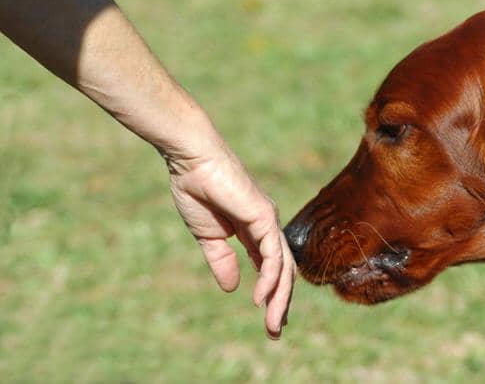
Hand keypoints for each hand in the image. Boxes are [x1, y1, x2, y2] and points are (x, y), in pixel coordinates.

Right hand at [165, 139, 294, 338]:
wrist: (192, 162)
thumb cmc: (197, 190)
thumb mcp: (208, 236)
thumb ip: (221, 260)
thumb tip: (233, 287)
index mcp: (254, 231)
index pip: (271, 267)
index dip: (272, 294)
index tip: (269, 320)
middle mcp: (267, 227)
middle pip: (283, 270)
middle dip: (280, 302)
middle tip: (275, 331)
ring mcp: (268, 221)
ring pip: (283, 266)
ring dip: (279, 297)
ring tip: (273, 323)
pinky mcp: (264, 216)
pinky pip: (272, 253)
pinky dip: (270, 276)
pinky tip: (263, 296)